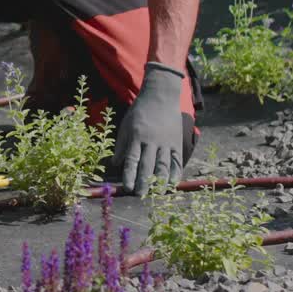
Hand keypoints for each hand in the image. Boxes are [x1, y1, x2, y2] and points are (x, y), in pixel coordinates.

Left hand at [112, 63, 184, 196]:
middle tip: (140, 195)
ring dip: (159, 181)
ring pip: (163, 165)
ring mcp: (166, 142)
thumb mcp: (125, 125)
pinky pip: (176, 160)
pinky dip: (175, 173)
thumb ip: (121, 145)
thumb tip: (115, 164)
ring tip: (156, 193)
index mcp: (136, 137)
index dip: (129, 175)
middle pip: (147, 165)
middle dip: (143, 182)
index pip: (132, 160)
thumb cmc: (139, 112)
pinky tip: (172, 183)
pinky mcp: (176, 142)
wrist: (160, 97)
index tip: (126, 187)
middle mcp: (151, 141)